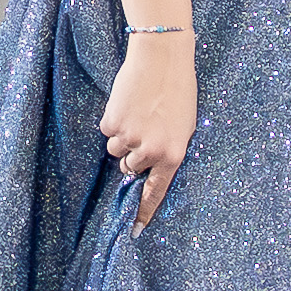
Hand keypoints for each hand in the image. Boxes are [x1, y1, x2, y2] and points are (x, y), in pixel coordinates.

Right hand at [101, 32, 196, 226]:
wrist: (162, 58)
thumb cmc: (178, 91)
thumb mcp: (183, 127)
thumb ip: (167, 152)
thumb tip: (146, 171)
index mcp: (173, 155)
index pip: (156, 193)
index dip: (143, 213)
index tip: (134, 232)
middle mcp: (151, 151)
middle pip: (129, 168)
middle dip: (133, 154)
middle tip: (144, 128)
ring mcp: (130, 138)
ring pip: (116, 149)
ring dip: (123, 135)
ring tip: (138, 111)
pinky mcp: (112, 123)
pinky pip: (107, 130)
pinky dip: (114, 120)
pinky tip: (128, 103)